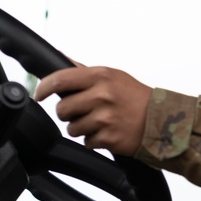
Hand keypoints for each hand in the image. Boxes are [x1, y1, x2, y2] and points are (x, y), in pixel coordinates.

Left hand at [35, 67, 150, 155]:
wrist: (161, 120)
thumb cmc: (135, 97)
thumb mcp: (113, 76)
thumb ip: (84, 70)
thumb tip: (60, 58)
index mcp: (101, 76)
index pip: (61, 78)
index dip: (44, 87)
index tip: (39, 94)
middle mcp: (102, 95)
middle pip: (62, 109)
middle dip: (68, 113)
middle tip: (82, 111)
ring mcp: (105, 118)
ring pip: (72, 128)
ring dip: (81, 128)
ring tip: (99, 122)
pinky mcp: (108, 138)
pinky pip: (86, 142)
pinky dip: (94, 140)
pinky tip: (107, 132)